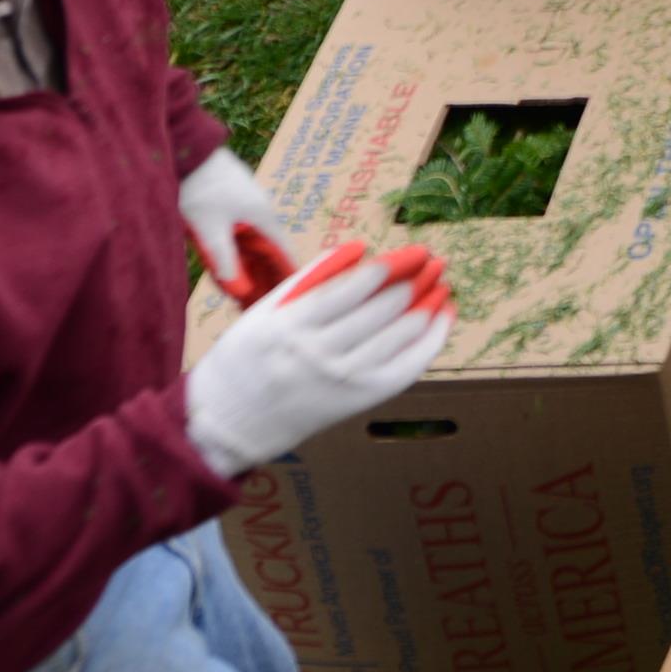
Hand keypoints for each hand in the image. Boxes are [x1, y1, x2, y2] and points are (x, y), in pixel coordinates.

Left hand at [178, 148, 300, 305]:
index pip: (282, 248)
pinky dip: (243, 239)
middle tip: (262, 289)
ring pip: (256, 231)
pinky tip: (231, 247)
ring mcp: (249, 195)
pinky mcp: (236, 191)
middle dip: (267, 266)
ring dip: (253, 253)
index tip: (288, 288)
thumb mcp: (210, 230)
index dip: (286, 269)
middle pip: (269, 241)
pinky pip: (245, 221)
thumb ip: (224, 259)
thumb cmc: (201, 190)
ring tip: (246, 274)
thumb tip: (238, 288)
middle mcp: (262, 204)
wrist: (188, 152)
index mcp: (263, 214)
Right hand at [184, 242, 452, 472]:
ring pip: (397, 337)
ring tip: (443, 285)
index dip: (391, 266)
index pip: (354, 287)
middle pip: (381, 309)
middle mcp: (317, 353)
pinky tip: (440, 320)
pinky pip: (403, 370)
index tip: (414, 251)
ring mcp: (339, 381)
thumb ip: (310, 279)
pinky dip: (427, 343)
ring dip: (427, 307)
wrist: (227, 422)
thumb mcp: (264, 311)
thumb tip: (357, 249)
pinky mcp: (355, 403)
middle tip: (434, 260)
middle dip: (415, 280)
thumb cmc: (245, 358)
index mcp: (291, 324)